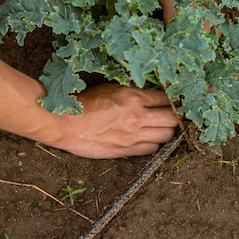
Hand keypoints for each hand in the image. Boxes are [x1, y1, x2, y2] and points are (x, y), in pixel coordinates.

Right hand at [52, 84, 178, 158]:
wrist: (65, 124)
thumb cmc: (83, 103)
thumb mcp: (110, 88)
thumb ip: (132, 92)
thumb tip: (150, 94)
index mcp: (133, 97)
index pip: (166, 98)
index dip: (172, 99)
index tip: (173, 100)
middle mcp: (137, 117)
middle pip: (172, 119)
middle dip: (174, 116)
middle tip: (169, 114)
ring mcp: (133, 136)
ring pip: (166, 135)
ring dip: (165, 130)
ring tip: (158, 126)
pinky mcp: (127, 150)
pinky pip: (152, 149)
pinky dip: (153, 143)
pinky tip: (146, 137)